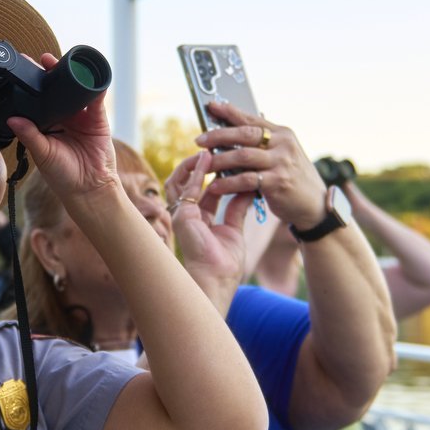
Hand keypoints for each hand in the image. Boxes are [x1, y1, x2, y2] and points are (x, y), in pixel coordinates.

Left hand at [5, 56, 116, 203]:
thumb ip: (29, 135)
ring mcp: (81, 116)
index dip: (31, 85)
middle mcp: (62, 117)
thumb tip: (11, 119)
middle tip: (41, 60)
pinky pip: (96, 99)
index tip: (21, 70)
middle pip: (55, 90)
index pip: (37, 100)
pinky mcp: (97, 118)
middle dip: (49, 74)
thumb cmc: (62, 175)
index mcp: (45, 124)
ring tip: (59, 62)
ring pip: (74, 90)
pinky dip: (94, 87)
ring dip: (69, 75)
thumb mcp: (43, 154)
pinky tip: (88, 75)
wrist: (89, 188)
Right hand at [165, 150, 253, 299]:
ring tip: (209, 150)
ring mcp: (181, 216)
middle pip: (185, 183)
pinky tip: (206, 159)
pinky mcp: (182, 217)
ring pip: (179, 182)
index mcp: (198, 219)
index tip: (225, 158)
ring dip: (193, 165)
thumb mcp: (234, 228)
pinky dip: (196, 173)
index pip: (201, 190)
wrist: (218, 280)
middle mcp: (186, 215)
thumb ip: (237, 207)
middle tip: (214, 149)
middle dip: (197, 165)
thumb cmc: (225, 263)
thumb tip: (249, 187)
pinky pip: (188, 189)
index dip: (211, 173)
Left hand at [196, 102, 327, 230]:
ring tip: (202, 166)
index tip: (211, 106)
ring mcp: (281, 163)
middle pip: (244, 134)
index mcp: (282, 133)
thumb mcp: (283, 154)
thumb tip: (233, 130)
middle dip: (218, 136)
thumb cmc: (292, 178)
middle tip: (199, 141)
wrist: (314, 204)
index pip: (252, 118)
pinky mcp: (278, 182)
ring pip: (242, 157)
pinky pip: (246, 180)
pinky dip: (227, 183)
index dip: (230, 112)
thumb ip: (263, 143)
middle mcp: (283, 144)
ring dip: (218, 161)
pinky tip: (214, 186)